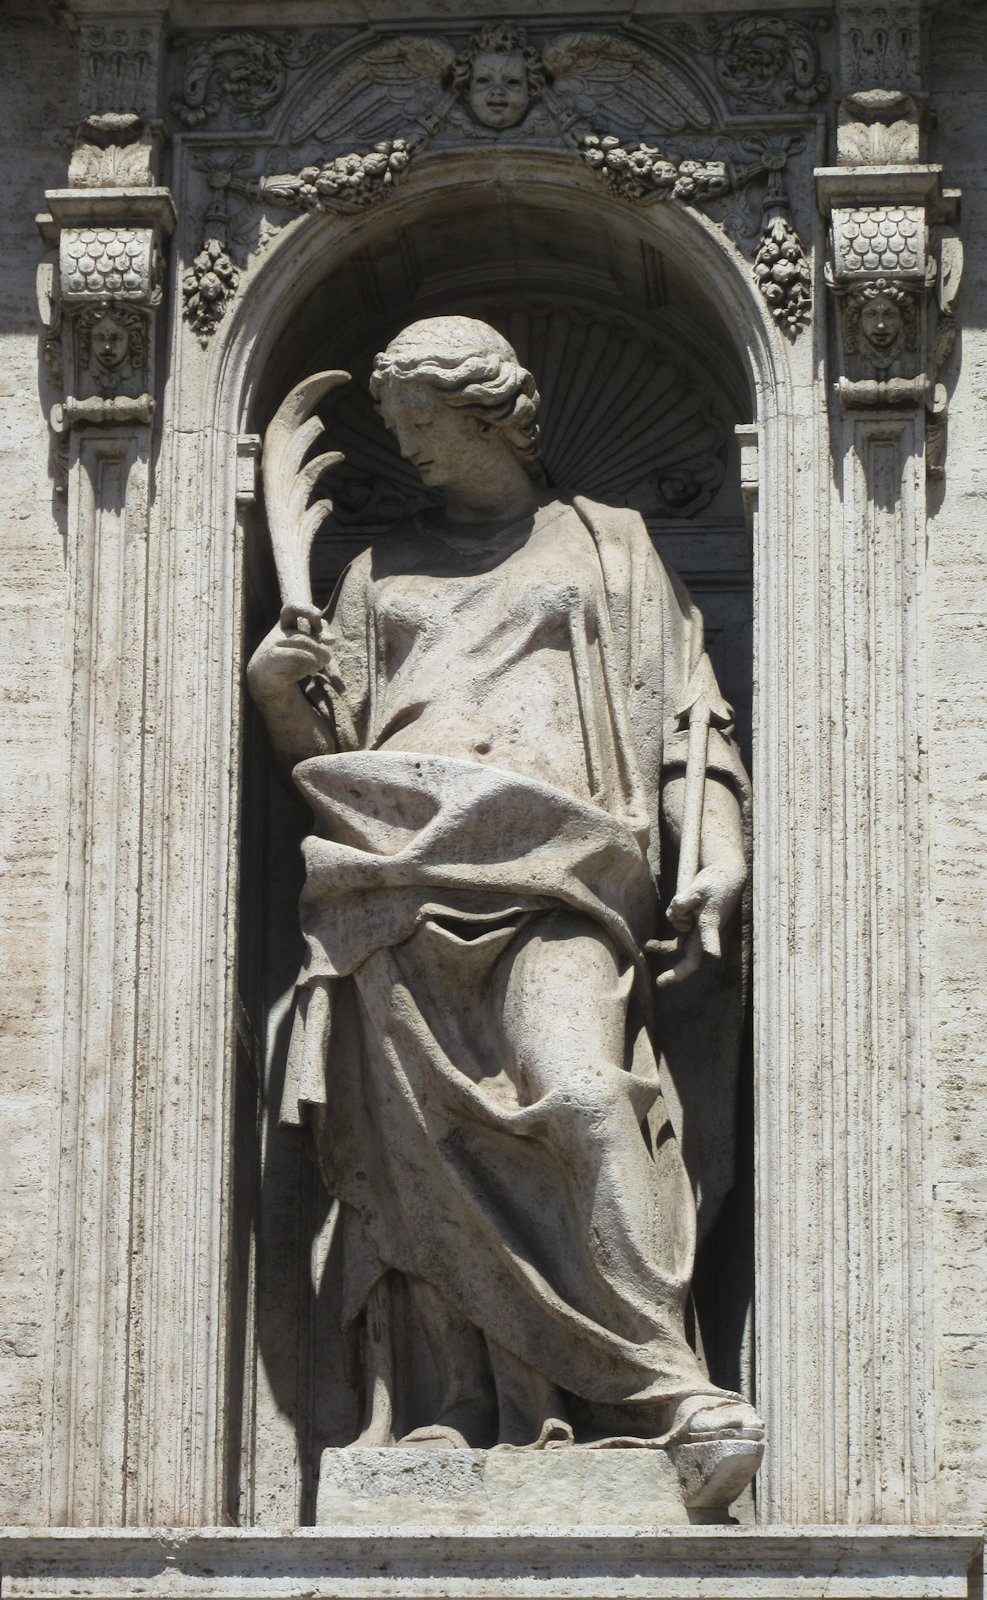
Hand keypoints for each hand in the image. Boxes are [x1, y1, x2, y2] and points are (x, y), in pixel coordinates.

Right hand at [246, 611, 332, 706]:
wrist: (265, 678)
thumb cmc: (290, 658)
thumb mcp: (307, 645)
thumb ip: (320, 637)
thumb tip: (330, 640)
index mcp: (285, 624)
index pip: (292, 607)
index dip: (307, 610)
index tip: (318, 618)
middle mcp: (277, 633)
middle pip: (304, 637)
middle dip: (320, 649)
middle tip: (327, 658)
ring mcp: (273, 646)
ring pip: (301, 646)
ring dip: (316, 658)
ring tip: (320, 665)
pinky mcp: (272, 660)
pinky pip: (295, 660)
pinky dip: (308, 667)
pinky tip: (312, 672)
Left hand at [656, 860, 744, 987]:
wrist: (726, 876)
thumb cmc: (715, 883)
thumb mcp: (699, 887)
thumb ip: (683, 901)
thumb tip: (672, 916)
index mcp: (711, 922)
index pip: (709, 935)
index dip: (711, 944)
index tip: (714, 954)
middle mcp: (705, 932)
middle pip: (693, 958)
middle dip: (678, 973)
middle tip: (660, 983)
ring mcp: (698, 931)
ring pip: (678, 946)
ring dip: (663, 948)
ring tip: (647, 946)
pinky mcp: (691, 927)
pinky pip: (675, 941)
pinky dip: (664, 944)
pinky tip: (649, 945)